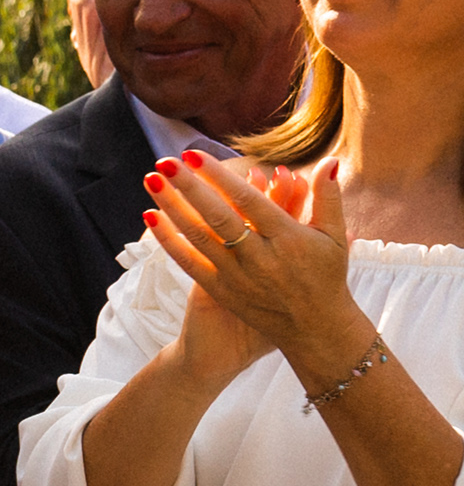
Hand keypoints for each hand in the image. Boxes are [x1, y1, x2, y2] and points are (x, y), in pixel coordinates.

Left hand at [145, 152, 358, 373]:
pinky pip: (189, 262)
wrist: (315, 329)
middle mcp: (260, 257)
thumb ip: (328, 197)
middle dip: (191, 188)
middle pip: (219, 217)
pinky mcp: (222, 291)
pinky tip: (150, 216)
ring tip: (152, 180)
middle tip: (167, 162)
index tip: (196, 156)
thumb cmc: (327, 276)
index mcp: (288, 238)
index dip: (221, 178)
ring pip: (199, 237)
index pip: (249, 201)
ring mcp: (237, 276)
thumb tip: (329, 160)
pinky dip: (168, 240)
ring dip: (173, 207)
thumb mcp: (335, 237)